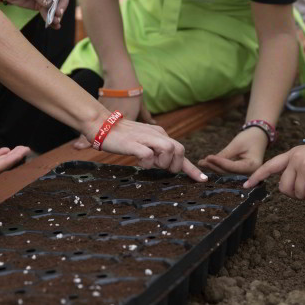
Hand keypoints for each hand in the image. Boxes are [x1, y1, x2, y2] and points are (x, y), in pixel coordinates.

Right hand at [75, 114, 206, 181]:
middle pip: (179, 149)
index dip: (192, 168)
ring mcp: (145, 137)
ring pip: (169, 150)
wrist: (102, 125)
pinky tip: (139, 162)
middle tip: (162, 168)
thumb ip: (155, 150)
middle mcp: (156, 134)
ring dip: (162, 162)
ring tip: (150, 163)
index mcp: (160, 134)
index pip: (180, 151)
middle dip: (175, 164)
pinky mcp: (134, 143)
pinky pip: (148, 155)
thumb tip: (164, 165)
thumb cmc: (122, 137)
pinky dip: (147, 163)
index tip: (203, 180)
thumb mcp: (143, 142)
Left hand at [198, 127, 267, 174]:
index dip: (219, 162)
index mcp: (253, 166)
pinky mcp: (240, 172)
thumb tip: (209, 160)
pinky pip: (227, 170)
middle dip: (214, 166)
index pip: (233, 167)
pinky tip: (207, 163)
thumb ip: (225, 154)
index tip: (208, 157)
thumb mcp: (237, 144)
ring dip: (213, 167)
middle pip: (228, 172)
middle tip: (201, 162)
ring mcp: (245, 174)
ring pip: (226, 172)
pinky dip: (217, 166)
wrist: (259, 137)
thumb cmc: (250, 138)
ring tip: (201, 162)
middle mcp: (250, 174)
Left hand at [244, 139, 304, 201]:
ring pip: (299, 193)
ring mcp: (304, 165)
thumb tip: (296, 191)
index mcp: (292, 154)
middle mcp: (295, 159)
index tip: (247, 184)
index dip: (257, 176)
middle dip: (296, 195)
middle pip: (284, 188)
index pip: (270, 165)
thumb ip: (300, 170)